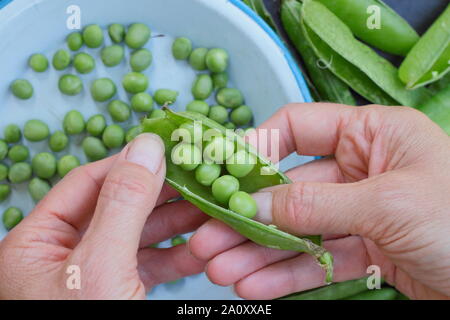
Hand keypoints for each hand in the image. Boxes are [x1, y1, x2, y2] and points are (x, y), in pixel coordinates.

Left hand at [0, 133, 206, 298]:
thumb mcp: (100, 268)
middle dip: (162, 195)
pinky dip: (176, 257)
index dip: (130, 162)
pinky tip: (202, 249)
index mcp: (36, 242)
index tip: (170, 149)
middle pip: (118, 206)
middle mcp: (61, 255)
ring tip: (211, 211)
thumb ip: (123, 204)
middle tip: (200, 178)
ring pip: (138, 235)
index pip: (87, 182)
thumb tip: (147, 145)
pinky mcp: (116, 294)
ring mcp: (91, 275)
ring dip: (177, 225)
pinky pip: (147, 265)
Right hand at [189, 103, 449, 299]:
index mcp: (371, 134)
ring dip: (257, 251)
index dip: (258, 148)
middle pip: (288, 188)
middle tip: (208, 236)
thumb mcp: (388, 203)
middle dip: (246, 215)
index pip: (298, 127)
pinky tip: (252, 285)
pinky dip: (285, 274)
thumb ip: (317, 204)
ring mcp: (360, 211)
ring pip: (297, 229)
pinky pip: (317, 259)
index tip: (221, 176)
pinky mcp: (364, 250)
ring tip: (219, 268)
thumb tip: (254, 207)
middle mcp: (360, 168)